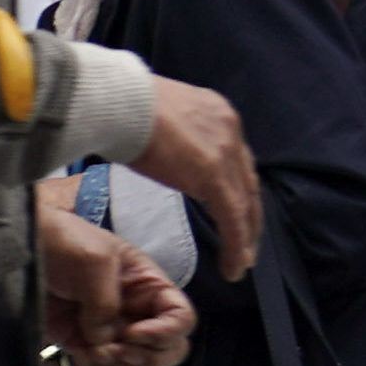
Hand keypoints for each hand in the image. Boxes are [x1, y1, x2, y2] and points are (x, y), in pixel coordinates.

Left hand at [35, 204, 192, 365]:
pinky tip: (79, 355)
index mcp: (149, 287)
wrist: (19, 250)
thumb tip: (104, 340)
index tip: (135, 333)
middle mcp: (137, 313)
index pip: (182, 319)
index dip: (167, 333)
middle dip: (147, 358)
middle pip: (168, 351)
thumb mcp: (93, 260)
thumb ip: (106, 302)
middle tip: (118, 351)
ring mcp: (111, 332)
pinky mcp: (84, 345)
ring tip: (93, 351)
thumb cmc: (63, 242)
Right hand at [128, 82, 266, 276]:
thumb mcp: (162, 119)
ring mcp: (224, 150)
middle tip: (247, 247)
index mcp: (218, 113)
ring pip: (244, 203)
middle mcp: (230, 129)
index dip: (238, 190)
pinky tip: (233, 266)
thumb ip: (176, 138)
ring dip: (245, 237)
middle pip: (247, 182)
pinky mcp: (212, 173)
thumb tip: (169, 153)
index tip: (237, 213)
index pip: (236, 160)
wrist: (115, 100)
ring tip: (240, 263)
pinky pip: (232, 216)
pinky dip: (235, 243)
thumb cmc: (121, 107)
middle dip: (249, 217)